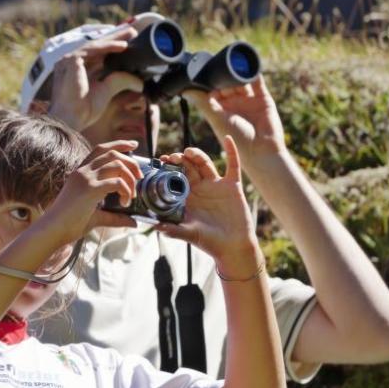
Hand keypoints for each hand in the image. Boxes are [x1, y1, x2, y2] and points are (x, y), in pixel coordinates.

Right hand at [33, 141, 143, 246]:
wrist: (53, 229)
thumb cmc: (70, 224)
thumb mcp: (96, 217)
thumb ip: (114, 217)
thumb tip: (133, 222)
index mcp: (81, 172)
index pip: (101, 149)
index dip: (119, 144)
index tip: (133, 145)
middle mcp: (83, 171)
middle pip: (112, 153)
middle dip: (131, 162)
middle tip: (139, 176)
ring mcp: (86, 179)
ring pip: (117, 165)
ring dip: (130, 177)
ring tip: (132, 194)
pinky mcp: (90, 189)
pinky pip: (117, 182)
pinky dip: (126, 191)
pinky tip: (125, 203)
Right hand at [41, 24, 136, 127]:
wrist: (70, 118)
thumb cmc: (84, 109)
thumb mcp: (107, 91)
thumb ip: (121, 81)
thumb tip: (140, 82)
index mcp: (78, 69)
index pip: (98, 54)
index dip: (113, 47)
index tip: (130, 42)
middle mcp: (72, 62)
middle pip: (97, 47)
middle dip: (115, 38)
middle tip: (132, 32)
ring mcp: (69, 59)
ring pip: (96, 45)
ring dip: (114, 39)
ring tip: (131, 35)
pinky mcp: (71, 60)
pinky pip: (93, 49)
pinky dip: (108, 46)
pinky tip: (122, 46)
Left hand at [154, 136, 262, 272]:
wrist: (233, 248)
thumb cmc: (209, 242)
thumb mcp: (189, 234)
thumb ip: (174, 230)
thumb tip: (155, 228)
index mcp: (187, 196)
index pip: (175, 176)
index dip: (168, 167)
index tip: (160, 161)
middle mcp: (200, 188)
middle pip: (188, 166)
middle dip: (180, 159)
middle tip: (172, 157)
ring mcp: (217, 185)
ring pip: (205, 163)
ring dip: (197, 154)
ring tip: (188, 151)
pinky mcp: (233, 186)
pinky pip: (233, 166)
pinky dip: (232, 152)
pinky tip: (229, 139)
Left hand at [185, 76, 287, 157]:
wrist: (262, 150)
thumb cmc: (236, 139)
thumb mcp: (217, 119)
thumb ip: (204, 103)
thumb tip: (185, 90)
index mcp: (220, 108)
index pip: (212, 88)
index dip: (209, 80)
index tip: (204, 70)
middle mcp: (233, 103)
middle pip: (227, 82)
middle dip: (224, 75)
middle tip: (221, 69)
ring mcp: (248, 100)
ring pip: (241, 81)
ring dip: (237, 74)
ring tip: (234, 68)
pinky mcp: (263, 99)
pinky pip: (257, 83)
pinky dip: (253, 74)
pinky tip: (248, 67)